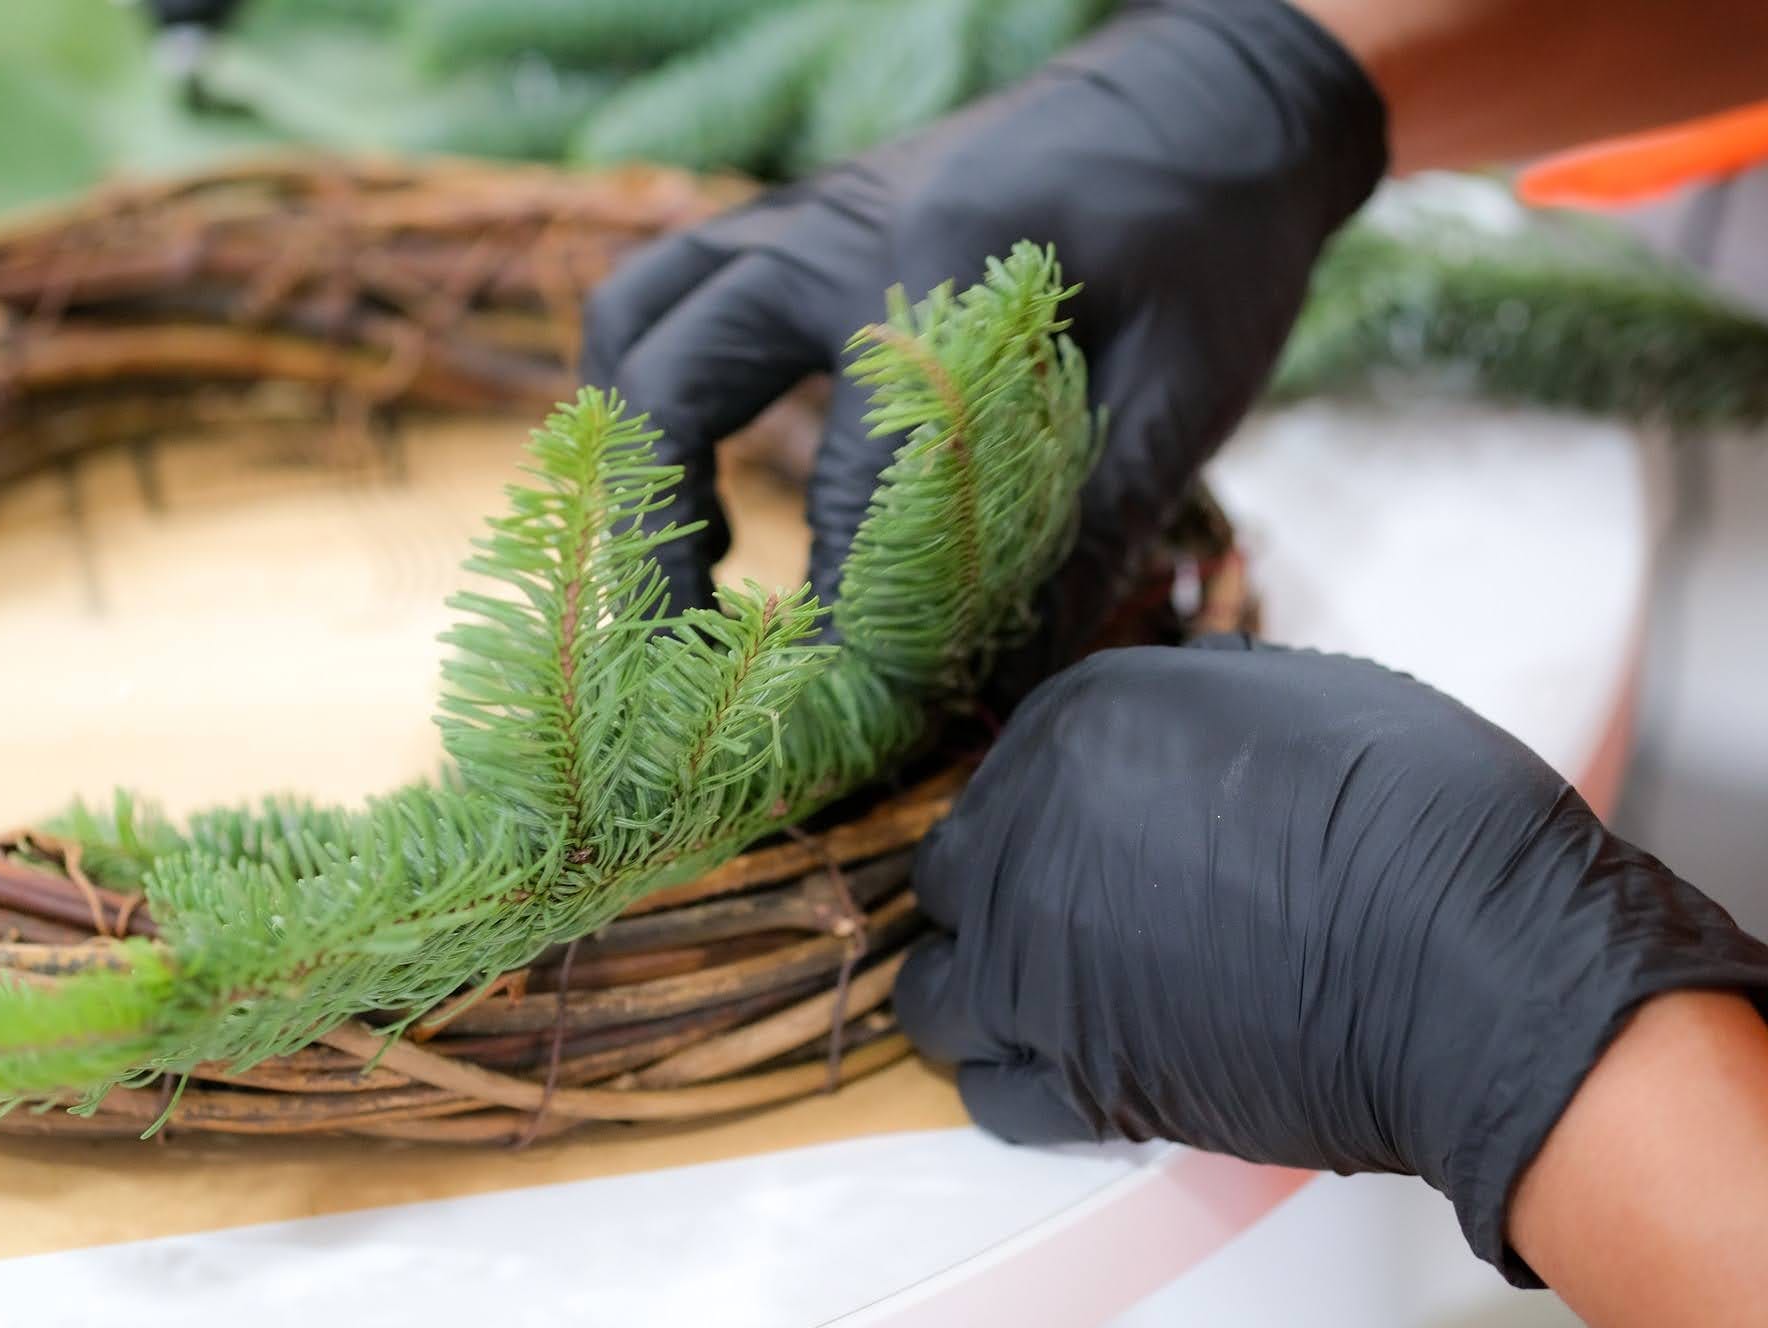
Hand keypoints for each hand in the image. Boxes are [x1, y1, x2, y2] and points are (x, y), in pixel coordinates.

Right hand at [580, 0, 1384, 694]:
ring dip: (634, 447)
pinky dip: (653, 381)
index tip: (860, 712)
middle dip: (658, 538)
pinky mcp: (801, 218)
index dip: (850, 615)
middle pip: (674, 387)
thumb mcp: (1189, 382)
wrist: (1213, 91)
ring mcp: (802, 213)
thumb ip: (1093, 529)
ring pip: (637, 320)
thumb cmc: (1216, 231)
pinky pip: (666, 289)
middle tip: (692, 651)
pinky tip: (710, 463)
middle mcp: (834, 230)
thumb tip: (1006, 685)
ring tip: (689, 557)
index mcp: (938, 267)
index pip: (852, 482)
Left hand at [895, 634, 1767, 1283]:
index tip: (1072, 846)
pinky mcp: (1076, 1077)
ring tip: (1043, 1002)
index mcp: (1078, 726)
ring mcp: (1034, 963)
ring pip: (936, 993)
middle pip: (952, 877)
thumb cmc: (1422, 822)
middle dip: (992, 897)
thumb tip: (1170, 735)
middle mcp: (1026, 837)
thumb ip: (1193, 714)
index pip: (1005, 776)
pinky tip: (1065, 1068)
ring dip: (976, 996)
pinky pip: (989, 1092)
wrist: (1476, 964)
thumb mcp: (1300, 697)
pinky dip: (1014, 1083)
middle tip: (1056, 921)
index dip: (1039, 817)